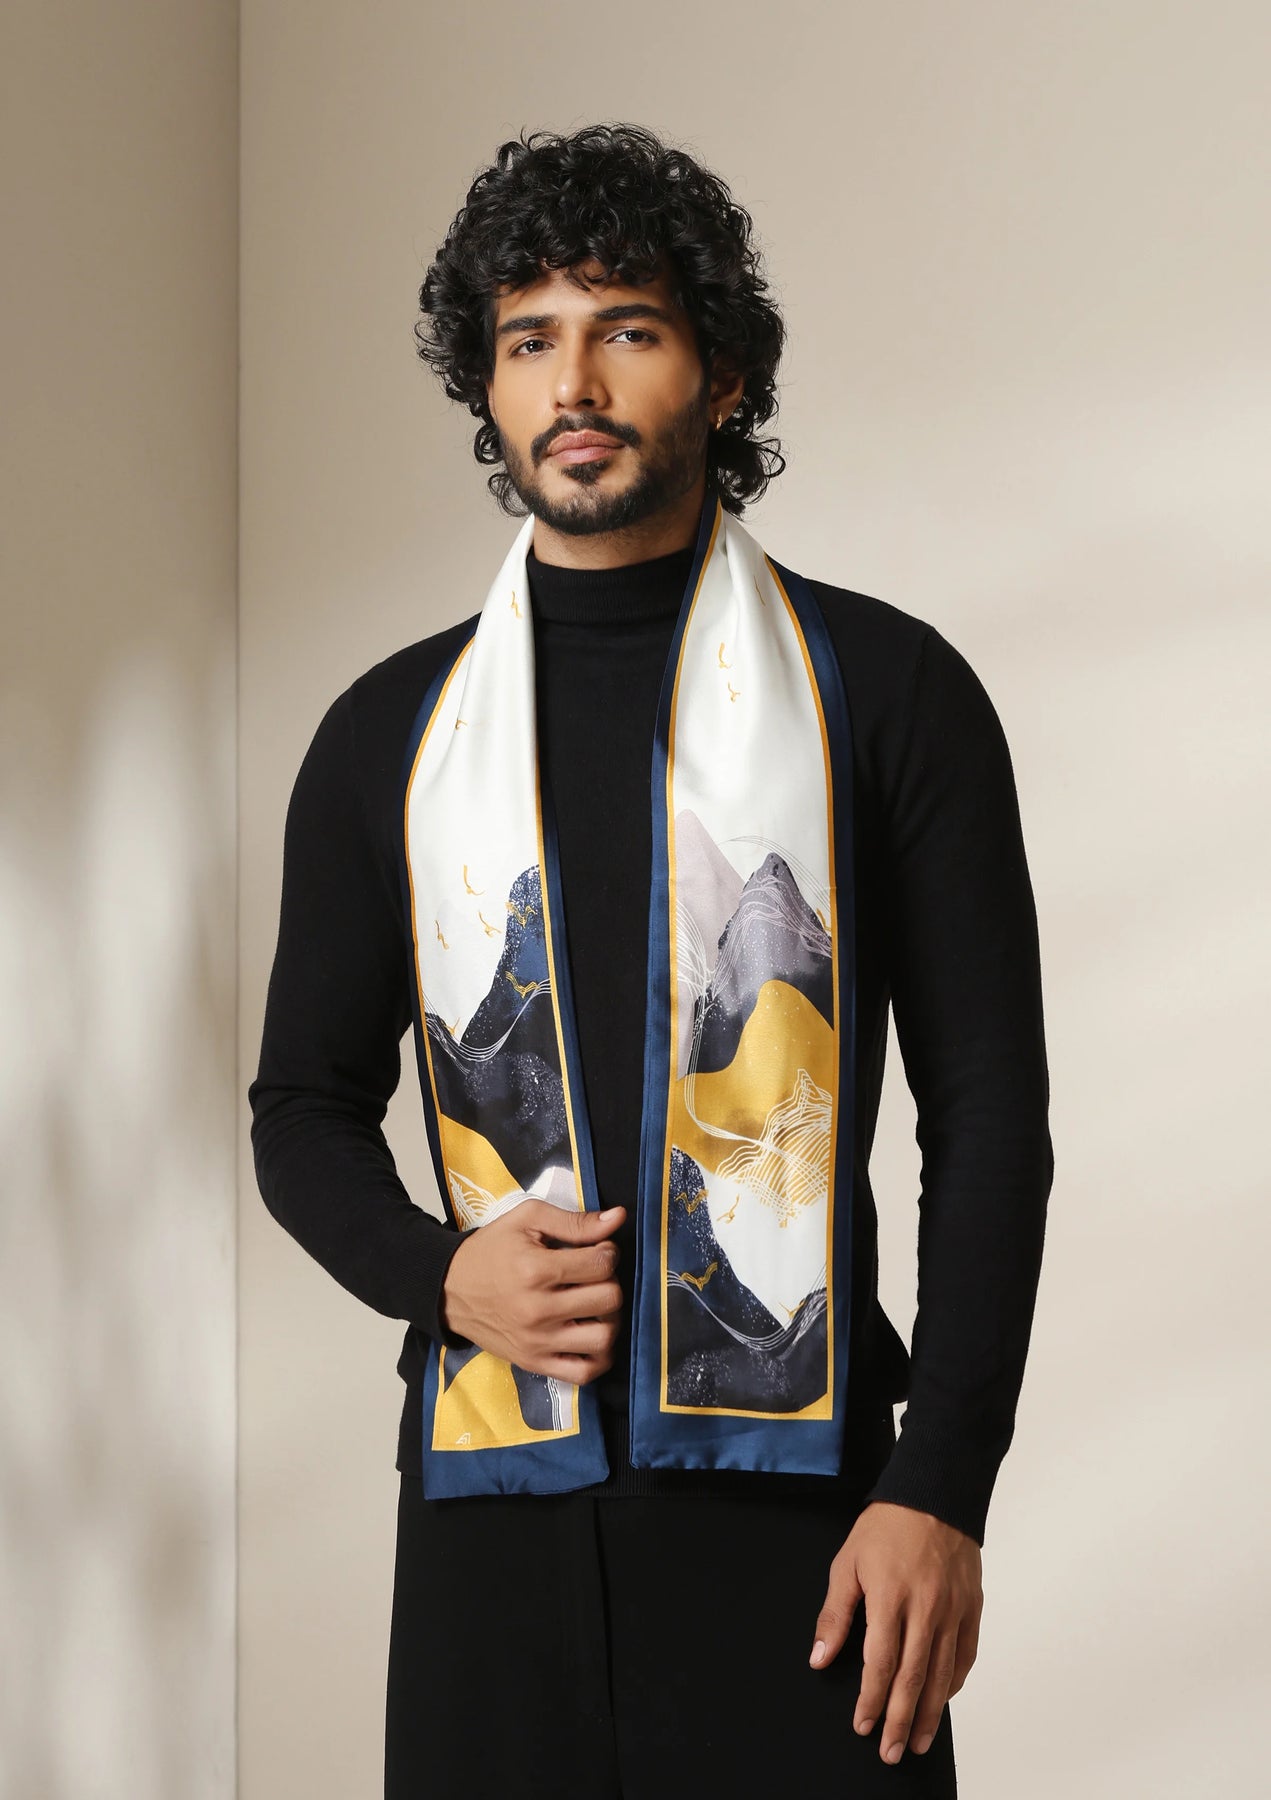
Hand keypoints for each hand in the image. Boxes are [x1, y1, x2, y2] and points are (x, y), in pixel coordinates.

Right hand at [440, 1199, 625, 1382]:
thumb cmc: (491, 1250)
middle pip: (608, 1299)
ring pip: (603, 1338)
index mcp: (535, 1270)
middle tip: (594, 1276)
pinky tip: (591, 1334)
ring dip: (610, 1318)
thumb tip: (619, 1218)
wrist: (450, 1289)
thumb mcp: (527, 1220)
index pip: (601, 1263)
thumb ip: (574, 1221)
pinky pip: (584, 1373)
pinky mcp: (534, 1363)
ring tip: (595, 1305)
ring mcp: (537, 1342)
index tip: (597, 1249)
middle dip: (609, 1281)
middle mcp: (538, 1310)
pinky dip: (599, 1357)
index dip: (608, 1251)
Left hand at [808, 1499, 982, 1763]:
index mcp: (890, 1598)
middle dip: (900, 1722)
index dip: (871, 1700)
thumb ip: (834, 1614)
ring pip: (942, 1674)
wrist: (936, 1494)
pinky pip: (965, 1654)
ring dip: (930, 1714)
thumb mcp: (847, 1563)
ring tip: (919, 1741)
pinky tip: (942, 1699)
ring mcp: (953, 1610)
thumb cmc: (887, 1526)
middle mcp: (926, 1610)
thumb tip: (820, 1658)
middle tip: (891, 1753)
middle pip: (913, 1679)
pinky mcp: (971, 1606)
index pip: (880, 1664)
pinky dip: (954, 1682)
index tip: (863, 1726)